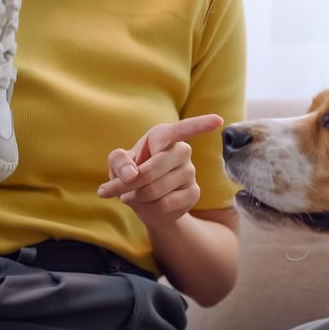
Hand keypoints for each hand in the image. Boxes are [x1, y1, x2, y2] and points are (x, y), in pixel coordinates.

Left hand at [98, 114, 222, 228]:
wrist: (147, 202)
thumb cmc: (132, 174)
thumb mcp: (118, 164)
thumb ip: (118, 161)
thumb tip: (132, 174)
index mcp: (164, 136)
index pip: (183, 129)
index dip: (199, 124)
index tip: (217, 120)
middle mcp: (181, 151)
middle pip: (151, 170)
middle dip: (126, 184)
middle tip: (111, 191)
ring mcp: (190, 172)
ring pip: (155, 190)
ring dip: (136, 197)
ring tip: (133, 195)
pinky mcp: (194, 193)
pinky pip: (165, 204)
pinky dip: (149, 209)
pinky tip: (149, 205)